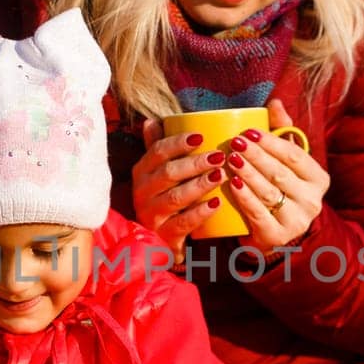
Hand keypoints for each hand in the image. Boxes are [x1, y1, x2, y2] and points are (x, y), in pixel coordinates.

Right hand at [131, 119, 223, 252]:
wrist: (157, 242)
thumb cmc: (163, 200)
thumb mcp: (157, 174)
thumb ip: (156, 149)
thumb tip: (151, 121)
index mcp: (142, 172)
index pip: (157, 152)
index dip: (178, 143)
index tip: (201, 136)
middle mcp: (142, 192)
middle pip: (168, 173)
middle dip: (194, 163)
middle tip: (219, 156)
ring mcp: (151, 215)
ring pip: (176, 197)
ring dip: (200, 185)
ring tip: (220, 175)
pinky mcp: (163, 235)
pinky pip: (183, 223)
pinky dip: (200, 213)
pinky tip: (216, 203)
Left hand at [227, 99, 329, 251]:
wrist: (271, 233)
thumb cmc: (278, 190)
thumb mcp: (284, 162)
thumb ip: (281, 132)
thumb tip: (274, 102)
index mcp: (318, 179)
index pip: (294, 156)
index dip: (271, 142)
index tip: (248, 132)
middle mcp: (313, 201)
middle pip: (280, 173)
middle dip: (256, 156)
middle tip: (235, 143)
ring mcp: (297, 221)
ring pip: (269, 192)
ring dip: (248, 174)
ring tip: (230, 160)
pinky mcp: (279, 236)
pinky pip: (259, 214)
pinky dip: (245, 198)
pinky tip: (233, 185)